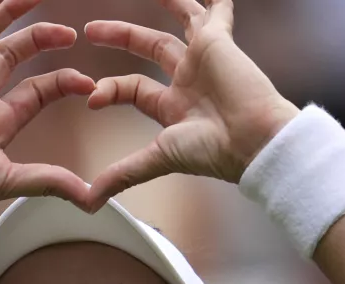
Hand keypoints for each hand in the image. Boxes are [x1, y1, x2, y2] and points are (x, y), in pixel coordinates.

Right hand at [0, 0, 95, 216]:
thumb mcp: (11, 180)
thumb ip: (50, 181)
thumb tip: (91, 199)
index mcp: (0, 120)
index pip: (38, 89)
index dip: (64, 80)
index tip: (89, 83)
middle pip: (15, 52)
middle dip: (43, 38)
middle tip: (70, 33)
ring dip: (12, 11)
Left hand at [84, 0, 299, 209]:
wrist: (254, 140)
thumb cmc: (213, 152)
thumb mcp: (156, 159)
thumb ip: (122, 174)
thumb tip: (89, 202)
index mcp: (173, 107)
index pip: (132, 87)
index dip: (109, 90)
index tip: (91, 98)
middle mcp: (189, 80)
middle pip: (148, 48)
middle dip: (119, 37)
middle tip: (90, 30)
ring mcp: (205, 59)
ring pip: (180, 22)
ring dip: (164, 5)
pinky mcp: (219, 42)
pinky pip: (217, 13)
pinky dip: (214, 2)